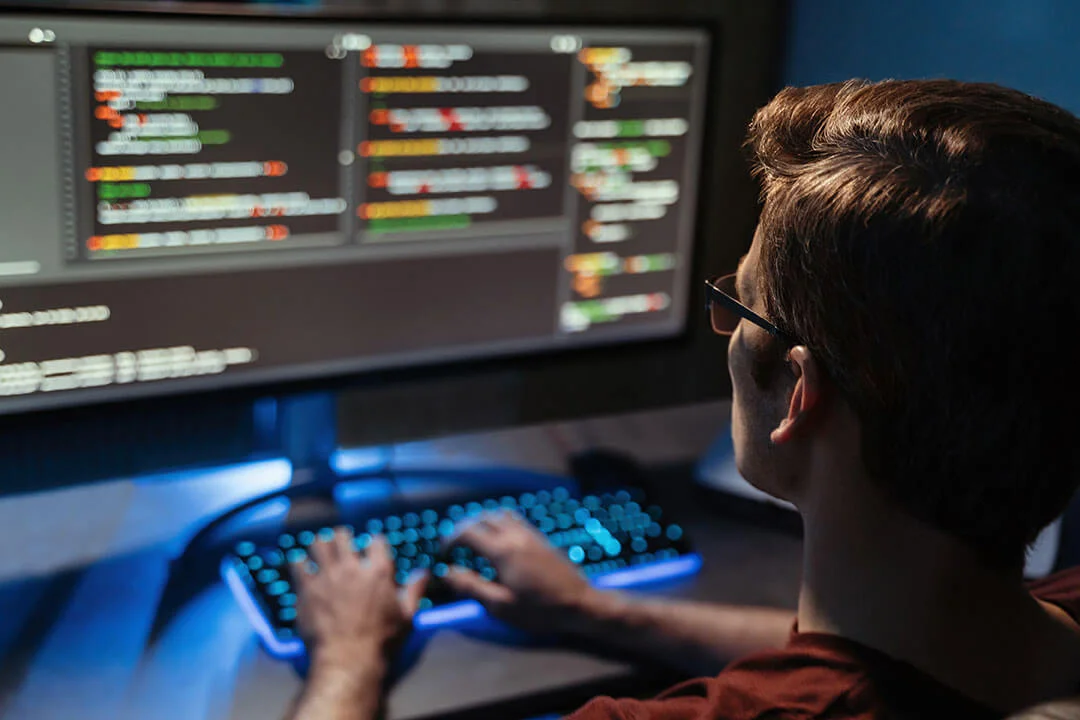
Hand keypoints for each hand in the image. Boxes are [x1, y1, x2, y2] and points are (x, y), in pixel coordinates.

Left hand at [291, 529, 427, 668]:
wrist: (348, 660)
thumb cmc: (381, 641)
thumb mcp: (406, 616)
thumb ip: (414, 591)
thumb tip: (424, 573)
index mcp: (378, 571)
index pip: (376, 540)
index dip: (373, 543)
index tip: (371, 549)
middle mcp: (352, 567)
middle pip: (342, 536)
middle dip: (342, 538)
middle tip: (341, 546)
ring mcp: (327, 576)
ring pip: (318, 544)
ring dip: (320, 546)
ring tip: (320, 552)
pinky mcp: (307, 589)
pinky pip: (298, 564)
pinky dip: (299, 563)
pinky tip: (301, 567)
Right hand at [443, 510, 601, 633]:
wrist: (580, 603)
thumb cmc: (539, 610)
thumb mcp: (500, 606)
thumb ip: (471, 587)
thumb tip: (447, 572)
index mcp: (502, 550)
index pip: (468, 532)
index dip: (450, 539)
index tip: (443, 552)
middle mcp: (515, 535)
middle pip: (482, 518)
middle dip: (463, 528)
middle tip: (455, 546)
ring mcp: (530, 534)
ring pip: (499, 514)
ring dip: (482, 522)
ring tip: (474, 541)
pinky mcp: (541, 538)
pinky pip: (515, 520)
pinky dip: (499, 523)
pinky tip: (499, 542)